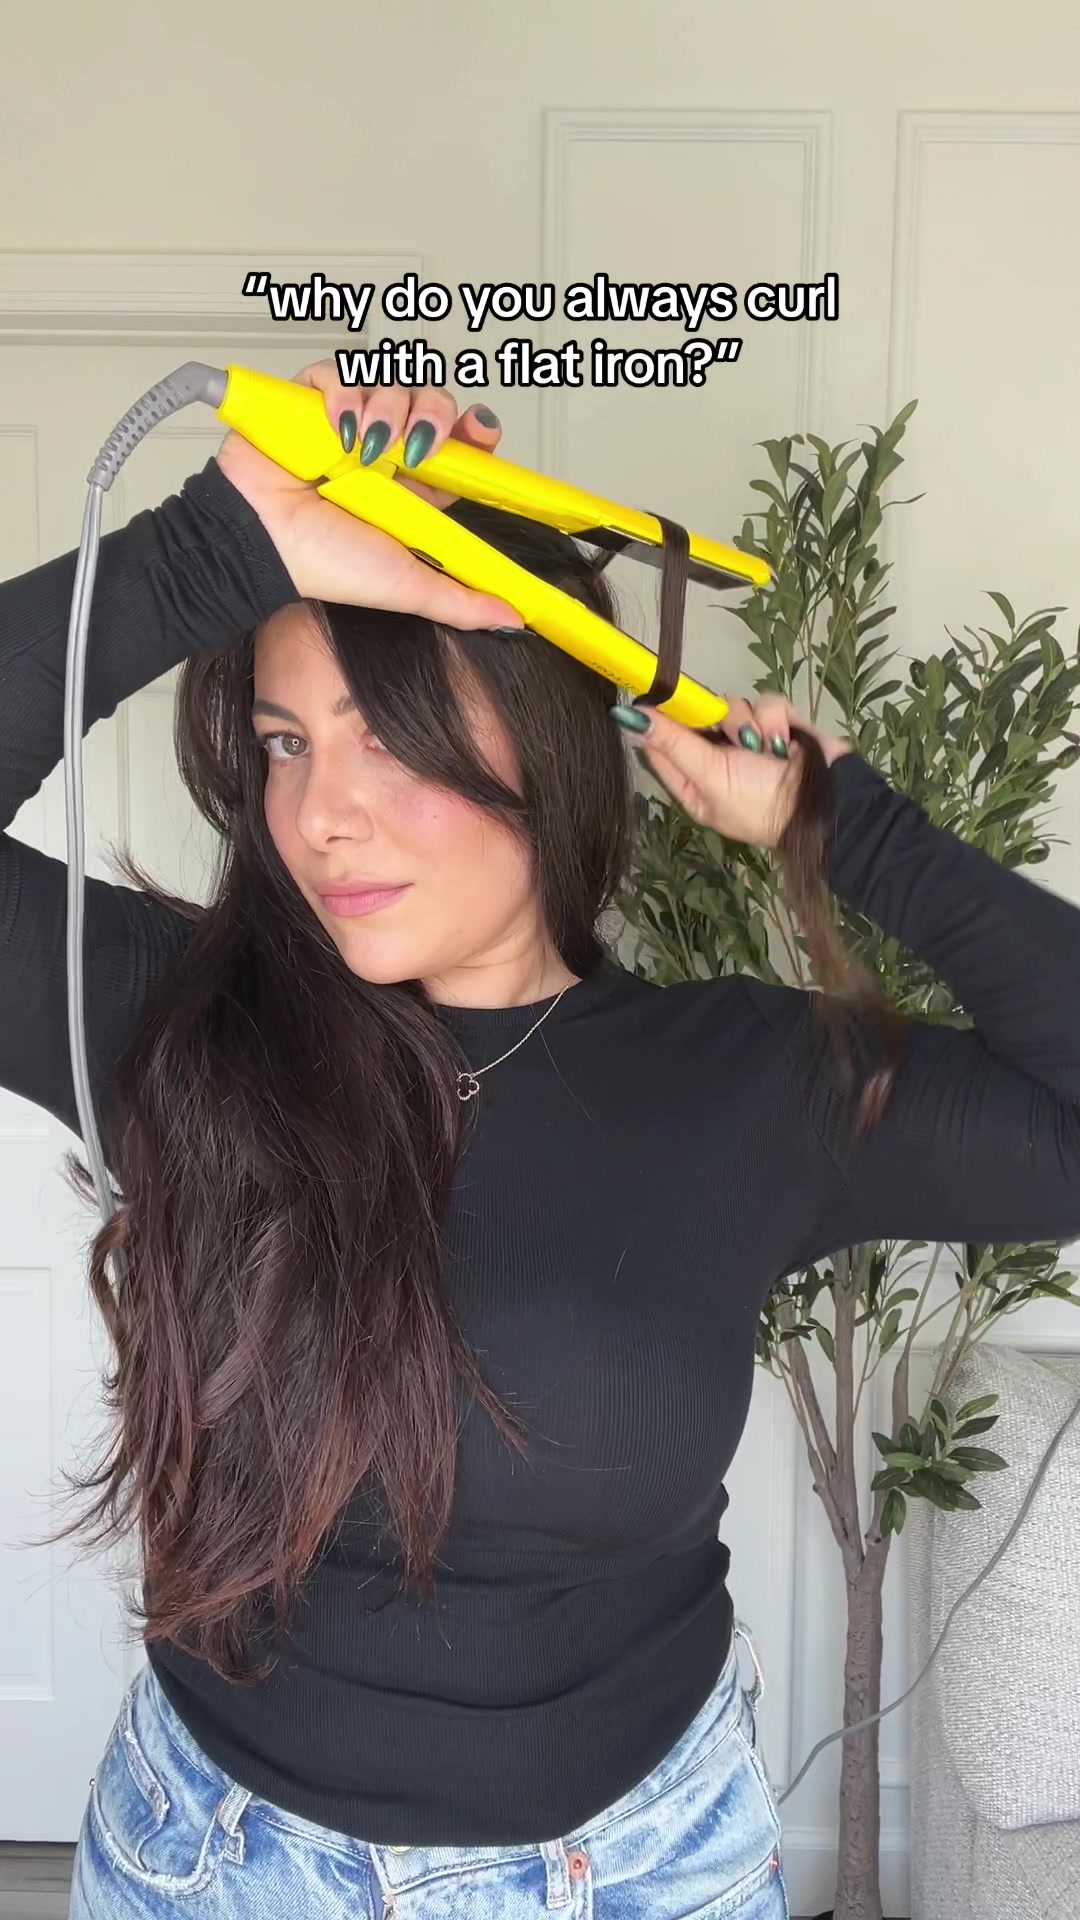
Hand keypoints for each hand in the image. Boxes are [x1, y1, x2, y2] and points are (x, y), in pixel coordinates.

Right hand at [213, 359, 522, 628]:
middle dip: (433, 414)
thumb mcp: (408, 586)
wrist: (264, 546)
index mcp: (411, 484)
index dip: (474, 430)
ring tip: (368, 448)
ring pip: (390, 380)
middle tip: (417, 448)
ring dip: (387, 408)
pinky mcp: (307, 402)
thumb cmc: (325, 564)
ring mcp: (345, 422)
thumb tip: (513, 619)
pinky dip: (343, 392)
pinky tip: (338, 429)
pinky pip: (337, 370)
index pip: (457, 442)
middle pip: (430, 400)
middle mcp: (383, 449)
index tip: (480, 433)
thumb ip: (462, 602)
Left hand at [632, 692, 851, 848]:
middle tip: (721, 728)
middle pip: (698, 718)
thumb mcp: (710, 776)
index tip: (653, 697)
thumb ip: (673, 744)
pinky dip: (776, 720)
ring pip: (732, 706)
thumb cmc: (760, 802)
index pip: (662, 745)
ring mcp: (748, 742)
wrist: (830, 803)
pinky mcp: (776, 725)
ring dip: (748, 723)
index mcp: (694, 783)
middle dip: (713, 720)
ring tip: (762, 746)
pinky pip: (765, 703)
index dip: (657, 721)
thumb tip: (632, 718)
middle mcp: (717, 761)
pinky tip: (784, 741)